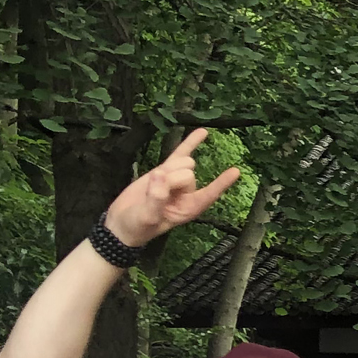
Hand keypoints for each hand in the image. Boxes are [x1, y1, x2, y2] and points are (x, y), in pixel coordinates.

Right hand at [104, 128, 242, 248]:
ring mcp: (177, 180)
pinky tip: (203, 132)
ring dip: (168, 169)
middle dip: (171, 179)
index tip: (236, 171)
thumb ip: (155, 198)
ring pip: (184, 162)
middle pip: (189, 173)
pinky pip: (180, 153)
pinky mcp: (165, 170)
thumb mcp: (146, 216)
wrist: (122, 222)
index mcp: (189, 208)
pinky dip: (191, 142)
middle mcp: (188, 194)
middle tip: (153, 194)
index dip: (221, 183)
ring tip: (152, 186)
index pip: (209, 193)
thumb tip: (160, 174)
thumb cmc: (137, 225)